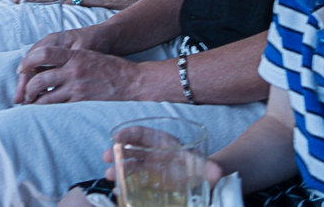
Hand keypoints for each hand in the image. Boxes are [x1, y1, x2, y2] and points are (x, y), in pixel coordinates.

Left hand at [13, 46, 142, 104]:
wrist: (131, 81)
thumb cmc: (109, 67)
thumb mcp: (87, 55)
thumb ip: (67, 59)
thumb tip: (43, 66)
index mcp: (74, 55)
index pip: (42, 53)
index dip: (27, 61)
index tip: (21, 69)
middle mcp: (73, 70)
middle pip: (38, 78)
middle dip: (26, 87)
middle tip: (23, 93)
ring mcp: (77, 87)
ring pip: (45, 96)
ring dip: (34, 100)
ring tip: (30, 103)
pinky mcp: (81, 101)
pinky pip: (57, 106)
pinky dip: (47, 108)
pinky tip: (43, 110)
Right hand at [99, 145, 224, 186]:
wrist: (200, 180)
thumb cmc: (199, 168)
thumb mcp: (203, 166)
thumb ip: (209, 169)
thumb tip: (217, 172)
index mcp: (162, 143)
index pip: (143, 133)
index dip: (129, 133)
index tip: (117, 136)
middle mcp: (152, 153)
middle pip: (131, 148)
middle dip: (117, 150)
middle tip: (106, 157)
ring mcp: (148, 168)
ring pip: (129, 164)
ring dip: (118, 168)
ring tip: (109, 176)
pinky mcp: (147, 182)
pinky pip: (132, 180)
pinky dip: (124, 184)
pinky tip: (118, 190)